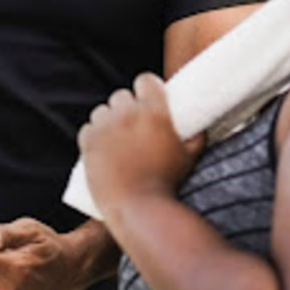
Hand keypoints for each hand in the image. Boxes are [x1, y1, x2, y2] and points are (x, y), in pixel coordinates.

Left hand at [77, 73, 203, 214]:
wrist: (138, 209)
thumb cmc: (167, 184)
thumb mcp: (189, 159)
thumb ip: (196, 139)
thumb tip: (201, 128)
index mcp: (154, 112)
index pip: (145, 80)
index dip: (146, 87)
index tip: (148, 96)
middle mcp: (128, 114)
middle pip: (121, 95)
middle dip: (127, 106)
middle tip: (133, 123)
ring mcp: (105, 128)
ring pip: (102, 111)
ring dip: (108, 120)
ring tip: (116, 137)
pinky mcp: (88, 143)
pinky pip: (87, 128)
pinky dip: (93, 135)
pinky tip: (102, 146)